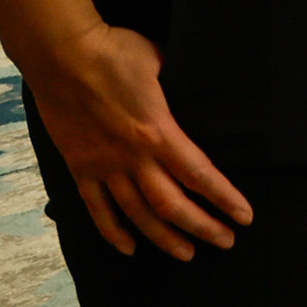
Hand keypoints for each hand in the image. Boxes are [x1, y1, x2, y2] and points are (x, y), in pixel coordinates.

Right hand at [25, 20, 251, 259]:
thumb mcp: (162, 64)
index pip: (200, 176)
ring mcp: (103, 166)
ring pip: (137, 214)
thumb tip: (200, 90)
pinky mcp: (79, 168)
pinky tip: (130, 249)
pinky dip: (112, 232)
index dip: (224, 199)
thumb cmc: (116, 51)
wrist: (61, 54)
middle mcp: (132, 157)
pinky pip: (96, 209)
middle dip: (202, 227)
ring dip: (163, 238)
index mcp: (159, 132)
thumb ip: (181, 86)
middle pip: (172, 205)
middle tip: (226, 242)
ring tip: (187, 254)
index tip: (245, 217)